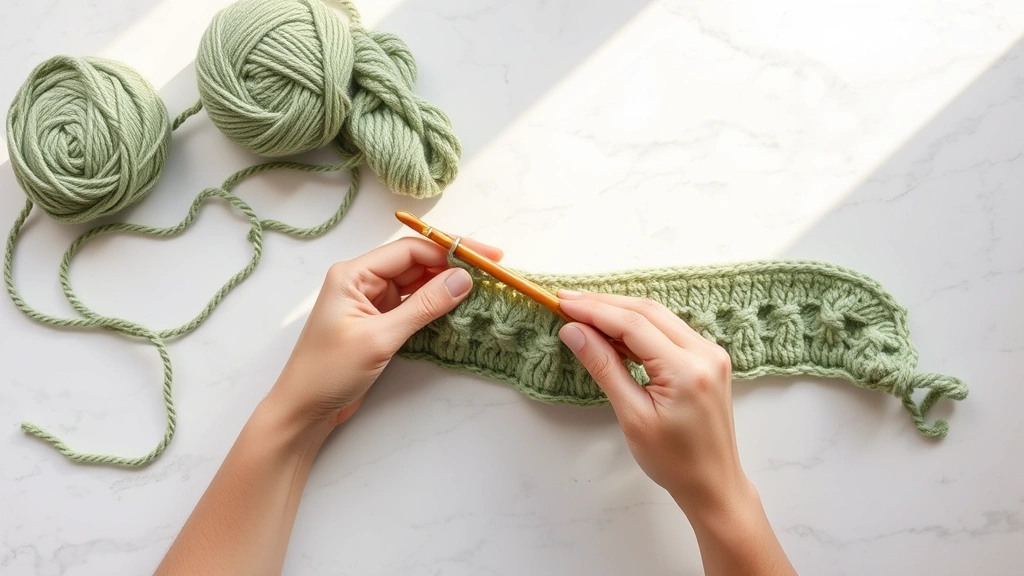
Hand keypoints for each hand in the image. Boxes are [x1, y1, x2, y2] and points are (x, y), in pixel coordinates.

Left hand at [266, 236, 501, 431]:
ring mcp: (371, 302)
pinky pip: (413, 305)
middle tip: (493, 269)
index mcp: (353, 274)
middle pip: (416, 263)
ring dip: (446, 285)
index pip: (410, 250)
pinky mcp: (378, 323)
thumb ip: (423, 306)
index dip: (450, 249)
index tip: (486, 257)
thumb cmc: (329, 371)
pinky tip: (459, 306)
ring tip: (483, 287)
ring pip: (417, 284)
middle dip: (453, 265)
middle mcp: (362, 281)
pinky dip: (435, 306)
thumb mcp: (380, 338)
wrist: (303, 410)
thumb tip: (463, 279)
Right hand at [556, 291, 749, 516]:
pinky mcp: (708, 358)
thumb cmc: (673, 461)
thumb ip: (604, 367)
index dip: (595, 310)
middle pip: (647, 311)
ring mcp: (710, 353)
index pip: (633, 324)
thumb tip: (574, 332)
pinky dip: (638, 325)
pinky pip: (668, 330)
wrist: (713, 484)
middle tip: (566, 301)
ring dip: (620, 311)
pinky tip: (613, 330)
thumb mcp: (632, 416)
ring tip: (583, 311)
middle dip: (604, 304)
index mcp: (687, 370)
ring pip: (658, 316)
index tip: (563, 304)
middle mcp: (705, 353)